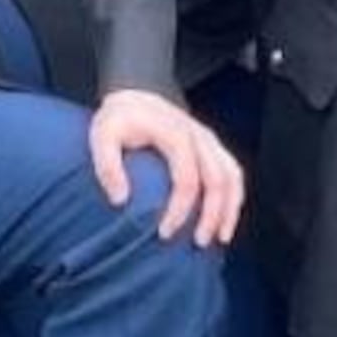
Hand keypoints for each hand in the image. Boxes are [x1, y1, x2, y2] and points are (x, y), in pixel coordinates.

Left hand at [90, 87, 243, 245]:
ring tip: (220, 237)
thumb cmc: (120, 119)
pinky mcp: (213, 146)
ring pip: (233, 176)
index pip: (186, 178)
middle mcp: (198, 136)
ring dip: (230, 209)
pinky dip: (234, 198)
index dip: (179, 209)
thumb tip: (121, 201)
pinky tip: (224, 220)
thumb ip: (108, 167)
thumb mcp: (103, 136)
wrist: (136, 93)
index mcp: (175, 134)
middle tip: (199, 243)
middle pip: (217, 180)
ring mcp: (209, 140)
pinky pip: (233, 173)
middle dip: (211, 215)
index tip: (164, 233)